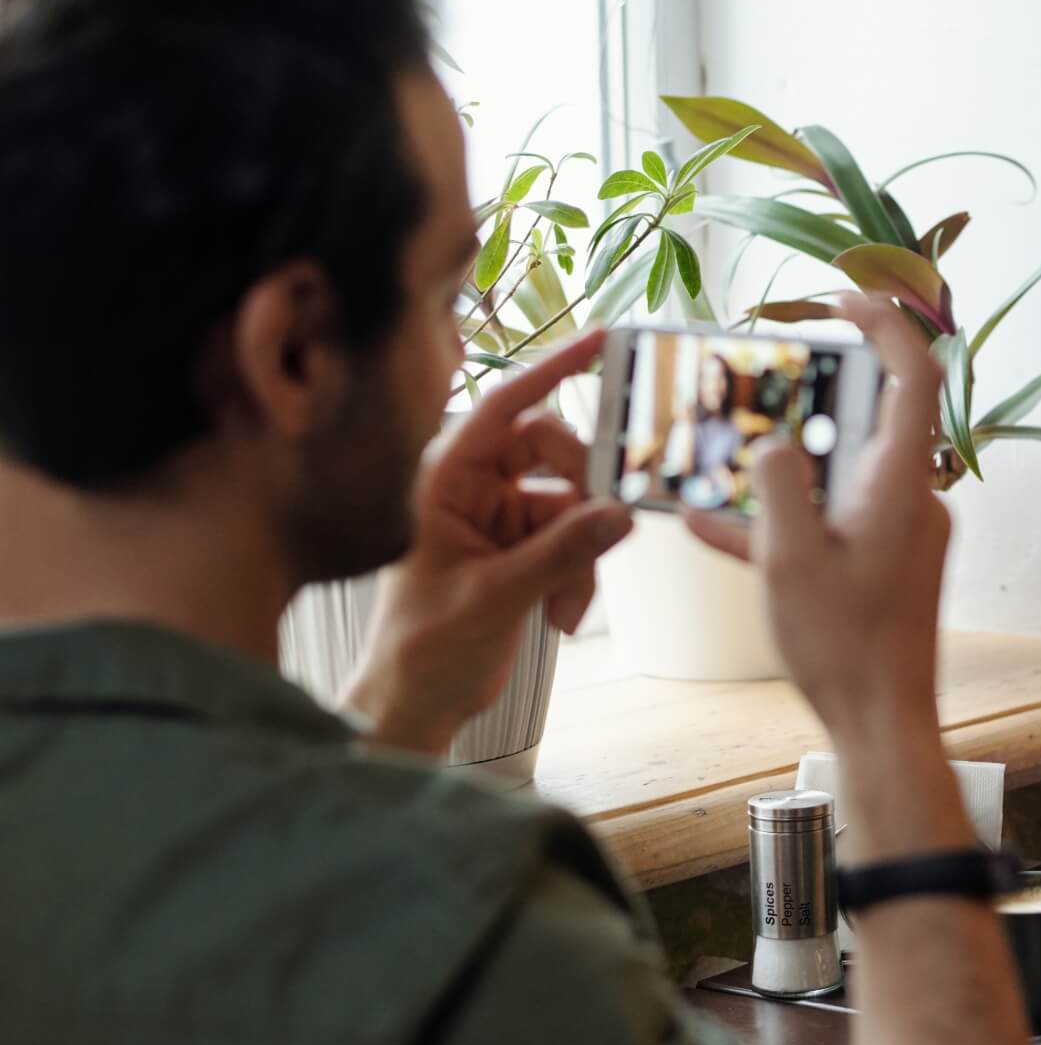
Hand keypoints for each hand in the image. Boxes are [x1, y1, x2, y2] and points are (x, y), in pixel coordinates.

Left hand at [345, 332, 633, 753]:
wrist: (415, 702)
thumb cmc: (421, 646)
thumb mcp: (493, 597)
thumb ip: (560, 552)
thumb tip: (620, 513)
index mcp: (443, 479)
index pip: (503, 408)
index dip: (551, 369)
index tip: (599, 342)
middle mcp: (473, 488)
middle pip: (553, 453)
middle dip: (583, 498)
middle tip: (605, 531)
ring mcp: (502, 517)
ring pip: (574, 502)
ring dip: (583, 553)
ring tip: (567, 605)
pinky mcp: (524, 549)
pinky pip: (576, 540)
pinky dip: (581, 576)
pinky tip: (563, 616)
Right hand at [685, 292, 946, 741]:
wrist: (882, 724)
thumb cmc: (844, 647)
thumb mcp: (788, 559)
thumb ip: (776, 486)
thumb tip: (771, 446)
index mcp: (900, 484)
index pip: (912, 375)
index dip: (883, 324)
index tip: (840, 299)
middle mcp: (911, 499)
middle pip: (868, 420)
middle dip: (809, 399)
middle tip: (755, 385)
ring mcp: (901, 533)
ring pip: (839, 474)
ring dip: (783, 464)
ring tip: (718, 457)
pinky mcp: (885, 565)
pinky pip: (831, 521)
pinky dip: (783, 518)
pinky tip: (711, 527)